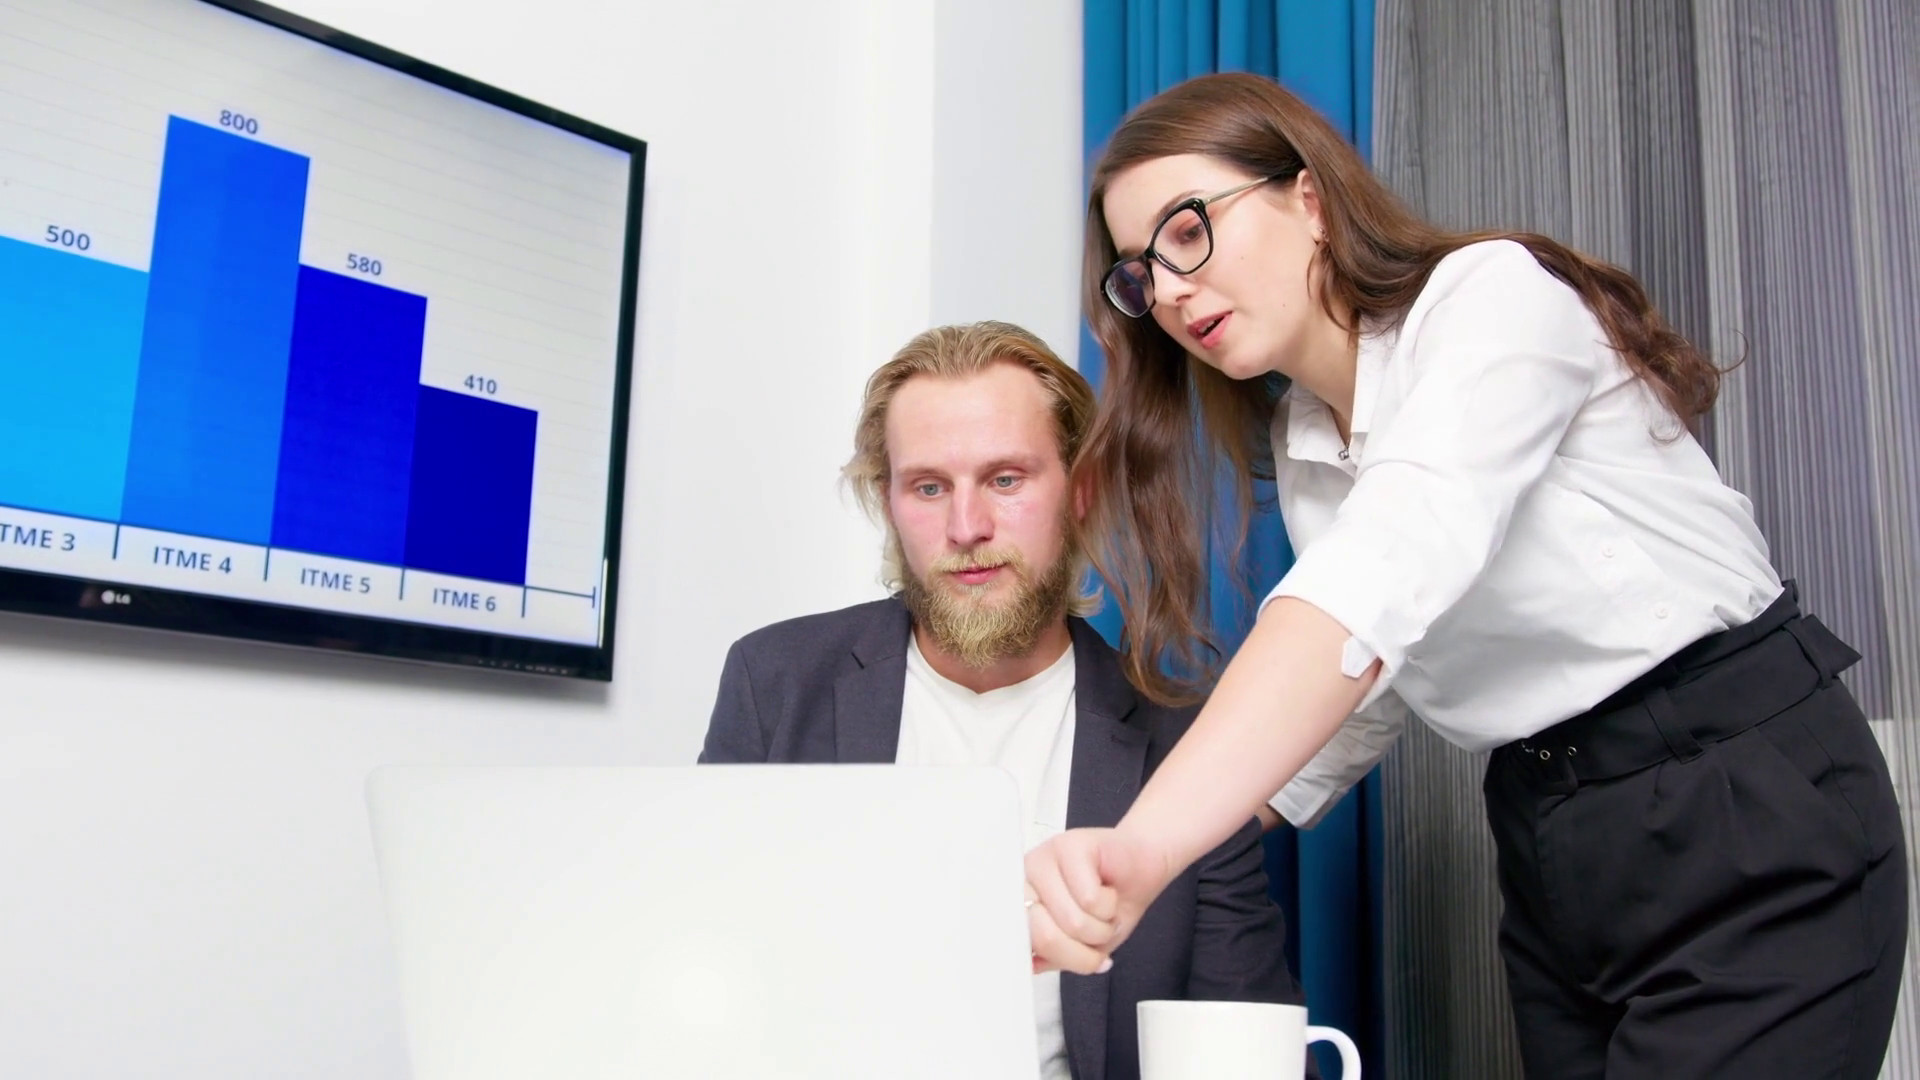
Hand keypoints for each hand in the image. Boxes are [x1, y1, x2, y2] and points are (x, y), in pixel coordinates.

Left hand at [1025, 827, 1176, 974]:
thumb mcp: (1082, 945)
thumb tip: (1032, 966)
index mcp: (1021, 902)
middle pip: (1046, 937)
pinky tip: (1111, 891)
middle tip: (1102, 931)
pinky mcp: (1070, 845)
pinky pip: (1090, 899)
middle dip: (1085, 948)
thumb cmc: (1112, 905)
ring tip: (1107, 909)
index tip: (1088, 955)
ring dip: (1103, 926)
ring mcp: (1046, 858)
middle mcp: (1026, 879)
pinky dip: (1110, 906)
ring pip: (1072, 921)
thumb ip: (1053, 955)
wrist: (1145, 867)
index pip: (1027, 946)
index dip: (1065, 958)